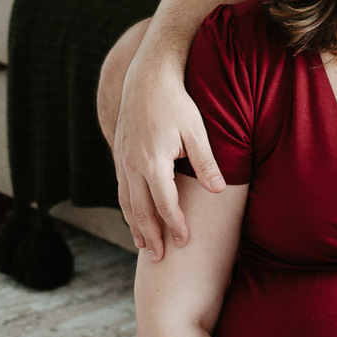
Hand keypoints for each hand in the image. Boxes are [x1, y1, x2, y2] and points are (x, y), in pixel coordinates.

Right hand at [113, 43, 225, 258]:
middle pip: (141, 211)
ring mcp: (122, 161)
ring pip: (126, 203)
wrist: (146, 78)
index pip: (165, 204)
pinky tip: (134, 218)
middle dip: (151, 236)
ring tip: (144, 247)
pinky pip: (121, 189)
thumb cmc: (176, 103)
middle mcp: (132, 165)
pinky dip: (127, 208)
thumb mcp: (196, 130)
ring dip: (135, 226)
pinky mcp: (119, 155)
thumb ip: (206, 162)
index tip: (185, 242)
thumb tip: (218, 190)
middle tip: (160, 259)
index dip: (175, 225)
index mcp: (153, 162)